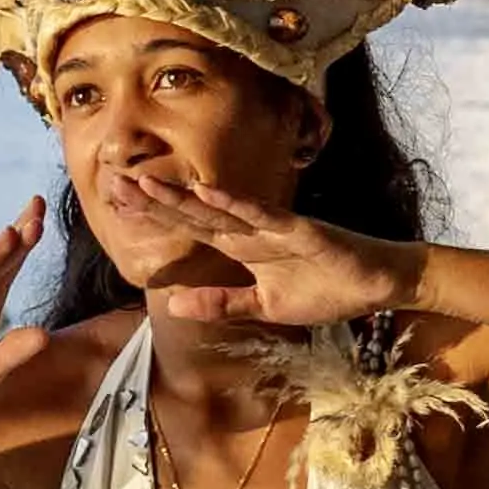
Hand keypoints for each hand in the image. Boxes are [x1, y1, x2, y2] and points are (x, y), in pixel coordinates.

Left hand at [127, 177, 419, 325]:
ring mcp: (273, 228)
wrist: (376, 284)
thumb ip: (221, 304)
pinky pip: (262, 216)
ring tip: (144, 183)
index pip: (187, 229)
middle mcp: (250, 232)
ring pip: (218, 210)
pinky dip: (235, 205)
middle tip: (112, 181)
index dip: (153, 217)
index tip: (116, 203)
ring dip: (182, 198)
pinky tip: (207, 193)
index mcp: (241, 249)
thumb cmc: (327, 291)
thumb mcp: (265, 308)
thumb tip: (173, 304)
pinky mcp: (299, 230)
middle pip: (192, 214)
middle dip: (153, 200)